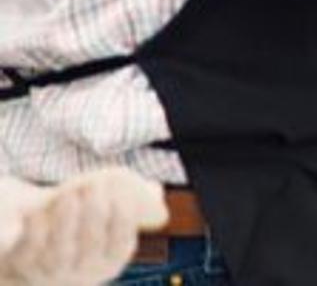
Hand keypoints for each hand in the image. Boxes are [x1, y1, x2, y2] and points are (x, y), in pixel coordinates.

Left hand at [0, 169, 165, 285]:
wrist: (40, 250)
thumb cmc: (85, 224)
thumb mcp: (112, 214)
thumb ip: (135, 200)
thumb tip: (153, 190)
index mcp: (111, 259)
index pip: (122, 241)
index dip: (123, 214)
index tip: (120, 186)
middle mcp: (84, 272)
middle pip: (92, 244)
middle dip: (96, 210)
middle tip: (95, 182)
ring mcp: (52, 272)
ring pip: (60, 251)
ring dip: (66, 219)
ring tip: (70, 191)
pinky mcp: (25, 267)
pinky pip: (31, 251)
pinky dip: (36, 230)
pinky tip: (40, 209)